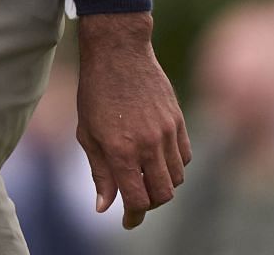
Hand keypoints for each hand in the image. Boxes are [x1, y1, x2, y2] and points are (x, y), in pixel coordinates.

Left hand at [76, 12, 192, 228]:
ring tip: (146, 177)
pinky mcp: (179, 121)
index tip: (127, 221)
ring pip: (177, 178)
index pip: (137, 199)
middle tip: (136, 200)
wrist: (118, 53)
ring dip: (163, 185)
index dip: (133, 216)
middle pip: (162, 195)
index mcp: (120, 150)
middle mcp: (147, 144)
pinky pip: (185, 157)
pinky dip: (175, 165)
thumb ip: (99, 172)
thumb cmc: (95, 92)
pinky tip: (159, 158)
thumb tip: (104, 206)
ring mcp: (167, 133)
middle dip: (149, 204)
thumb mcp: (87, 133)